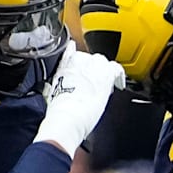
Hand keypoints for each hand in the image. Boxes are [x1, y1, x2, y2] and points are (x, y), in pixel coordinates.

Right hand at [33, 41, 124, 157]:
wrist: (68, 117)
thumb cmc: (59, 109)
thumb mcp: (53, 88)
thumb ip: (60, 75)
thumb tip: (61, 75)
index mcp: (66, 61)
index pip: (77, 55)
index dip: (83, 67)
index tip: (84, 74)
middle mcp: (81, 59)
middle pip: (93, 59)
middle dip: (94, 71)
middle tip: (94, 86)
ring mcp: (95, 65)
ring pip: (104, 64)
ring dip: (105, 74)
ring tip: (103, 87)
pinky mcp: (107, 75)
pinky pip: (117, 70)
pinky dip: (119, 77)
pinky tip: (118, 85)